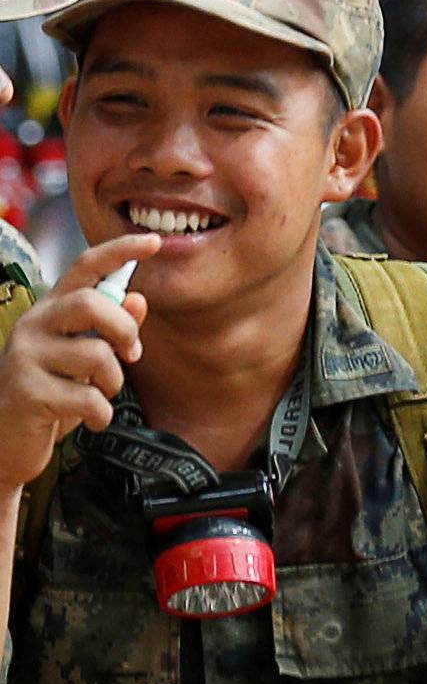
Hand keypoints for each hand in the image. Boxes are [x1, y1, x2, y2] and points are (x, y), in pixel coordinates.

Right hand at [0, 235, 158, 493]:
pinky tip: (90, 420)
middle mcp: (34, 325)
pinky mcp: (28, 391)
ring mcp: (26, 357)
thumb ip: (110, 329)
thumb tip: (138, 299)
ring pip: (97, 355)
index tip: (154, 241)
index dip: (120, 250)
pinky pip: (89, 397)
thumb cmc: (50, 392)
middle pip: (92, 303)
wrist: (6, 441)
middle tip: (131, 353)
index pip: (85, 266)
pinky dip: (102, 414)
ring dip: (114, 382)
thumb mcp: (83, 358)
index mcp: (51, 310)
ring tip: (100, 394)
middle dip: (125, 330)